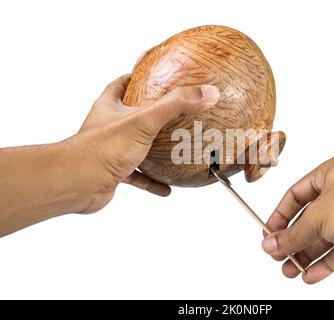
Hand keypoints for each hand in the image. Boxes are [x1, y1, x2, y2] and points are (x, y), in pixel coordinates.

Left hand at [70, 75, 219, 212]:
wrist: (77, 183)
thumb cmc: (102, 148)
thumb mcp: (144, 120)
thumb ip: (175, 105)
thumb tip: (207, 93)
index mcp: (111, 107)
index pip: (120, 84)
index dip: (135, 77)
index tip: (151, 75)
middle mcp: (109, 127)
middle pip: (130, 116)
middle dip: (150, 116)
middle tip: (172, 115)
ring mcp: (111, 151)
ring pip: (136, 148)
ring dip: (153, 151)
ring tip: (174, 152)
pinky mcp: (114, 172)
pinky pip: (137, 176)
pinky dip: (151, 182)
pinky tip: (166, 188)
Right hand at [261, 156, 333, 283]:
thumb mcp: (319, 216)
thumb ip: (294, 234)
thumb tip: (271, 244)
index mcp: (327, 176)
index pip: (295, 196)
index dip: (280, 216)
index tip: (268, 235)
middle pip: (309, 220)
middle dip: (293, 241)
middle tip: (278, 257)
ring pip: (325, 237)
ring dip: (307, 255)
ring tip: (290, 271)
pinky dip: (326, 262)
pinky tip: (312, 274)